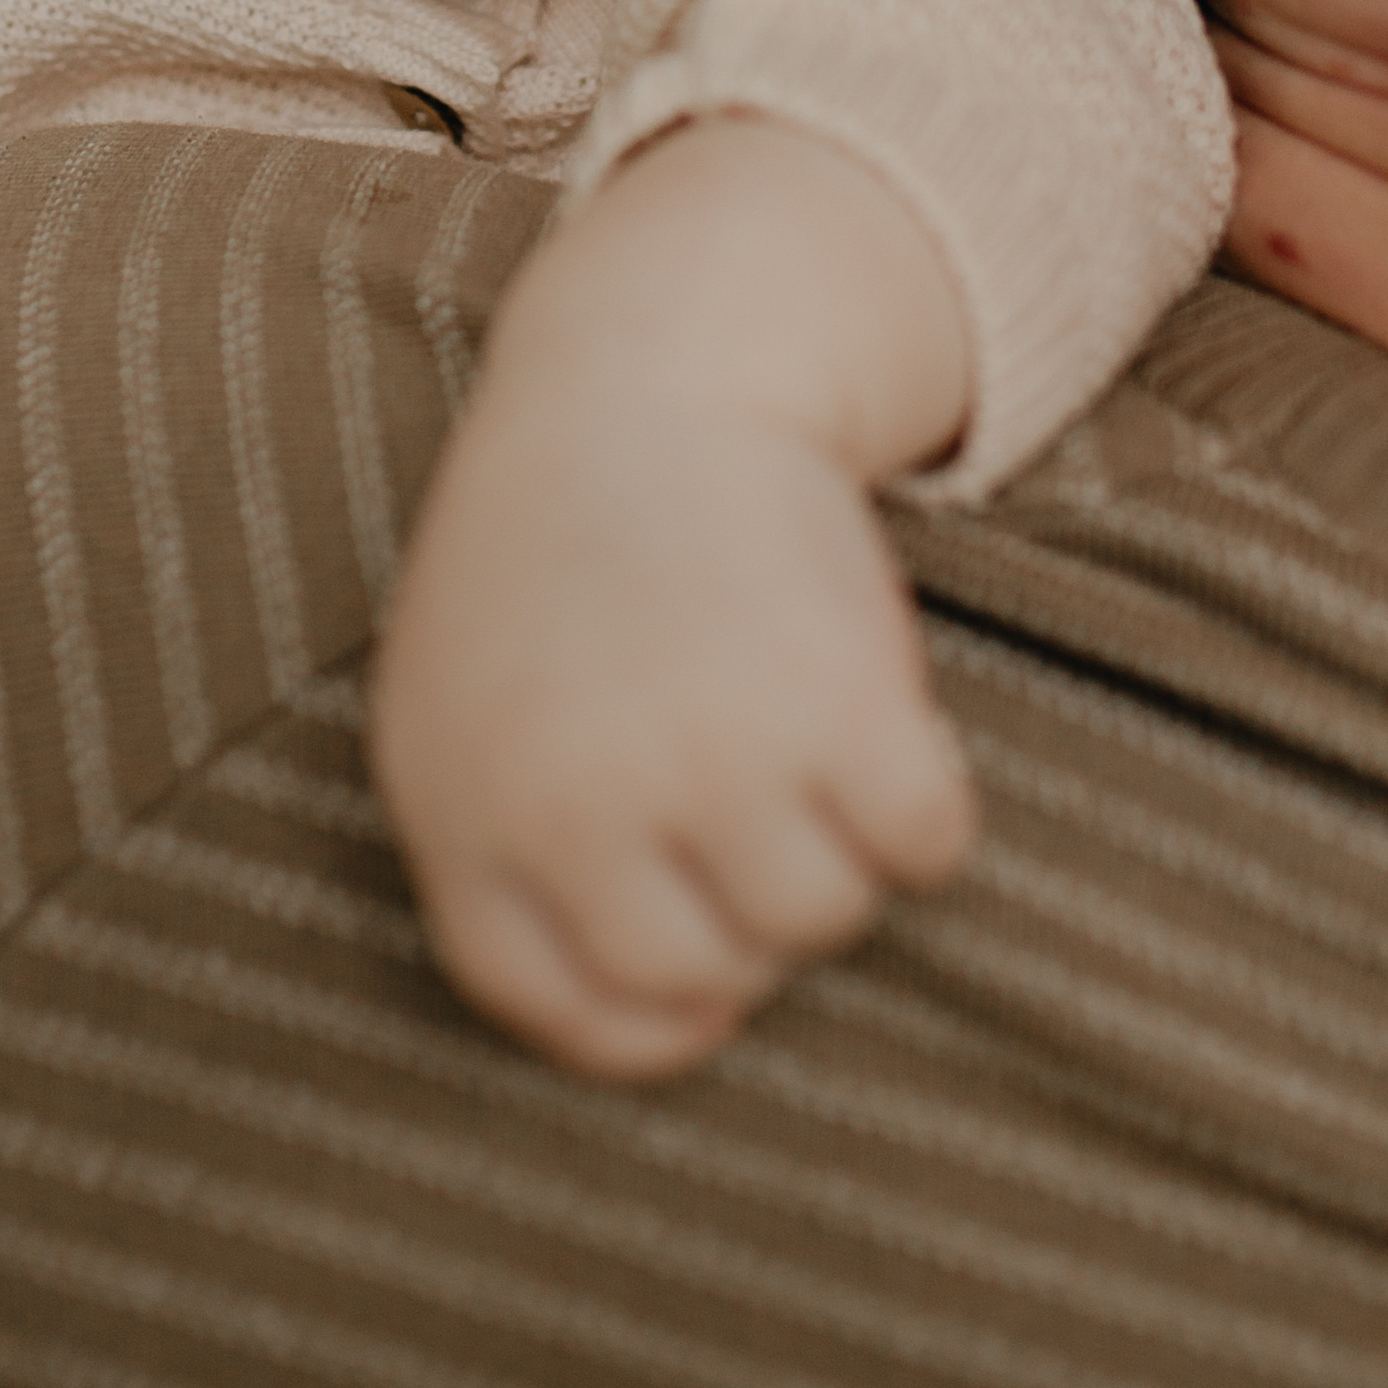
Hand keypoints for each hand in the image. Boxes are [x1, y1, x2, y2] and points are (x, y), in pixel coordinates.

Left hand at [372, 378, 973, 1077]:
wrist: (650, 365)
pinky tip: (876, 697)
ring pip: (824, 912)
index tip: (709, 954)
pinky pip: (926, 842)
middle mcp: (567, 807)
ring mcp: (701, 760)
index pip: (567, 1008)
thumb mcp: (466, 693)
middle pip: (712, 970)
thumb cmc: (561, 541)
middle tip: (751, 771)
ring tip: (790, 705)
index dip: (658, 1000)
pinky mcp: (833, 705)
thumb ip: (520, 847)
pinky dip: (926, 790)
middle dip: (751, 896)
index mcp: (460, 814)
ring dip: (836, 831)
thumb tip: (679, 1022)